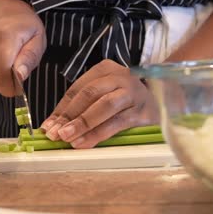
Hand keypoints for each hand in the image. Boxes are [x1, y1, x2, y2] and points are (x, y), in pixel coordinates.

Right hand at [0, 0, 46, 96]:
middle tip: (17, 78)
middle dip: (7, 86)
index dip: (11, 86)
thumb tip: (20, 76)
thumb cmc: (22, 23)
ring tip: (9, 68)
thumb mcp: (37, 36)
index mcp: (5, 37)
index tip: (20, 86)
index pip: (2, 72)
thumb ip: (30, 57)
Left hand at [40, 60, 158, 148]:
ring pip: (103, 107)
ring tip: (67, 138)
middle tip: (54, 133)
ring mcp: (133, 93)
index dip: (61, 109)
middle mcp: (120, 76)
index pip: (77, 89)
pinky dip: (98, 134)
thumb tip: (53, 126)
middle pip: (89, 94)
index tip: (48, 126)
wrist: (164, 102)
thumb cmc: (125, 101)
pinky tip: (85, 143)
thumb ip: (81, 107)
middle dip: (69, 116)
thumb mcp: (104, 95)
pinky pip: (117, 123)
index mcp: (105, 69)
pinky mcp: (143, 111)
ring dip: (82, 124)